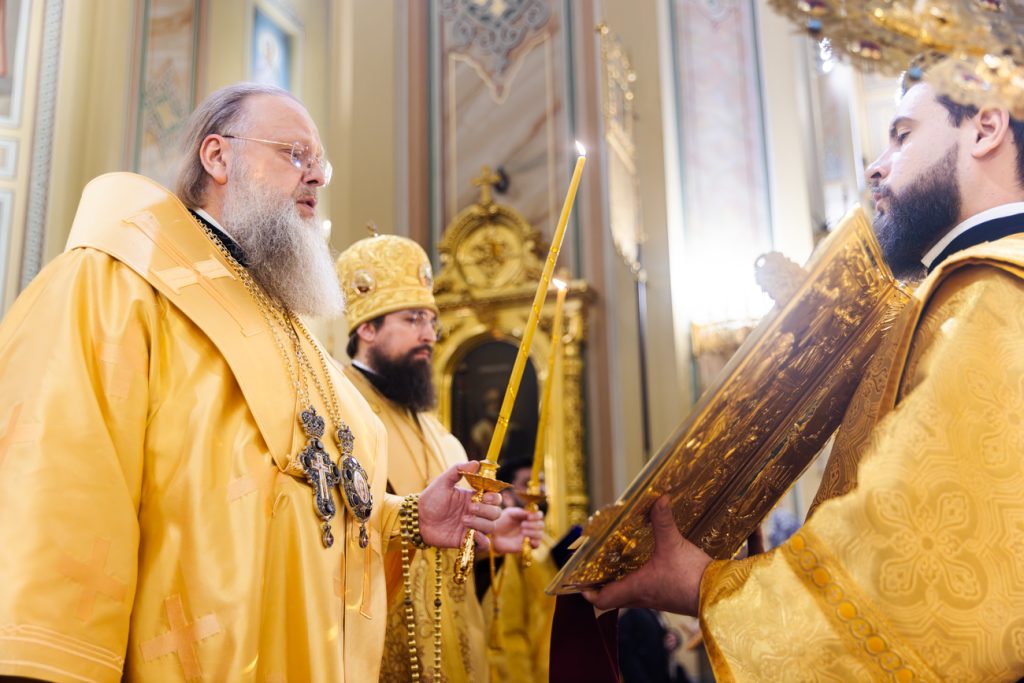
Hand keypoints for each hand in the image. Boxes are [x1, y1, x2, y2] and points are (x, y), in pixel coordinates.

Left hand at [418, 461, 502, 548]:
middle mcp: (476, 513)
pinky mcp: (467, 541)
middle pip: (496, 513)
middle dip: (486, 510)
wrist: (418, 519)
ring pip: (491, 528)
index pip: (494, 498)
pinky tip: (473, 535)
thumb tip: (477, 462)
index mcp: (474, 498)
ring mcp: (473, 527)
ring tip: (463, 520)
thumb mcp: (443, 481)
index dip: (494, 497)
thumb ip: (458, 470)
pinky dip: (483, 541)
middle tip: (470, 508)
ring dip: (481, 523)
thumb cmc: (430, 499)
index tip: (484, 495)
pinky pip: (484, 545)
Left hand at [490, 506, 544, 553]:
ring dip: (533, 532)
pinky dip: (535, 542)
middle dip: (533, 524)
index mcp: (528, 517)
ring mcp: (530, 536)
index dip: (537, 515)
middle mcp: (531, 526)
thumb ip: (519, 512)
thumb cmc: (501, 521)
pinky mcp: (527, 546)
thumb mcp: (509, 513)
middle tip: (522, 525)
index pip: (539, 515)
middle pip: (541, 525)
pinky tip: (529, 540)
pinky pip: (536, 545)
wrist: (493, 534)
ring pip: (540, 534)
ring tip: (522, 531)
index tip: (528, 517)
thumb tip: (529, 513)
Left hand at [582, 495, 711, 615]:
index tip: (578, 582)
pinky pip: (645, 592)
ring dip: (620, 582)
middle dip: (601, 584)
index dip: (588, 592)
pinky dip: (638, 580)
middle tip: (594, 569)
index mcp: (637, 587)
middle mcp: (643, 597)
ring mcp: (656, 600)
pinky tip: (644, 565)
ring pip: (629, 595)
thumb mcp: (674, 544)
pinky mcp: (668, 597)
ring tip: (614, 563)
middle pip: (613, 598)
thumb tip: (658, 498)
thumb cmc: (693, 577)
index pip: (603, 599)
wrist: (721, 596)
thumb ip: (663, 521)